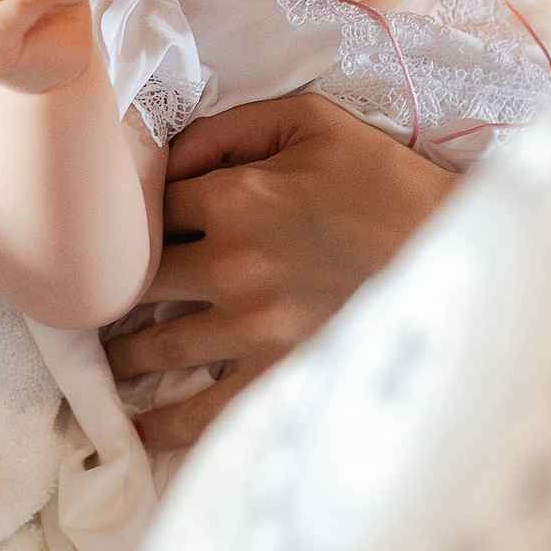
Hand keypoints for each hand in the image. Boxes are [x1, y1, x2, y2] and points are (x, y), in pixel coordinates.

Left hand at [105, 94, 456, 448]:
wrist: (456, 251)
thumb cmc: (387, 181)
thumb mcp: (313, 122)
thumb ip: (232, 126)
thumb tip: (168, 148)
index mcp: (236, 194)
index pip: (149, 202)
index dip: (134, 209)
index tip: (126, 221)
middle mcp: (230, 262)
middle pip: (137, 277)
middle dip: (113, 284)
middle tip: (94, 293)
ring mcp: (251, 325)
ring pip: (153, 345)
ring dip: (122, 351)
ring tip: (108, 354)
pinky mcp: (277, 372)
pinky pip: (201, 412)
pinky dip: (160, 425)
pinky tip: (136, 429)